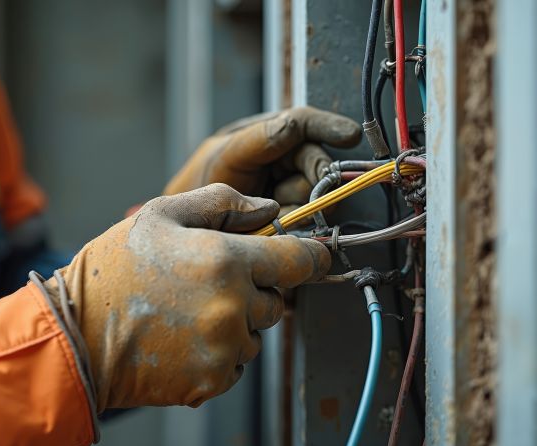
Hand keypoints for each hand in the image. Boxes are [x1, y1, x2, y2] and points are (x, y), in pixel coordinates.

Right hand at [45, 184, 330, 409]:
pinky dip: (220, 350)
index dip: (310, 255)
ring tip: (188, 310)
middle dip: (256, 288)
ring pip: (256, 332)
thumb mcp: (162, 215)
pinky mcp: (212, 380)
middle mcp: (233, 308)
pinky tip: (184, 336)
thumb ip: (222, 202)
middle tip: (210, 281)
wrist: (76, 337)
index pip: (300, 260)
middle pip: (277, 298)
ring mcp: (224, 349)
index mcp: (225, 260)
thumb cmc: (114, 273)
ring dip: (236, 321)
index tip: (311, 255)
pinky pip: (236, 362)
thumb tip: (268, 209)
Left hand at [165, 107, 360, 210]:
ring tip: (269, 216)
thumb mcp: (224, 156)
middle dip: (313, 180)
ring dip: (298, 207)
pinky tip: (273, 228)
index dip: (328, 127)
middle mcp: (283, 159)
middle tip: (295, 196)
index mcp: (266, 135)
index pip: (302, 123)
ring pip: (316, 194)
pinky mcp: (292, 219)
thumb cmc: (196, 186)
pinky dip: (294, 226)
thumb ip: (260, 139)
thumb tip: (293, 125)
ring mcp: (288, 189)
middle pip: (315, 162)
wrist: (186, 231)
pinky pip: (308, 220)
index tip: (349, 135)